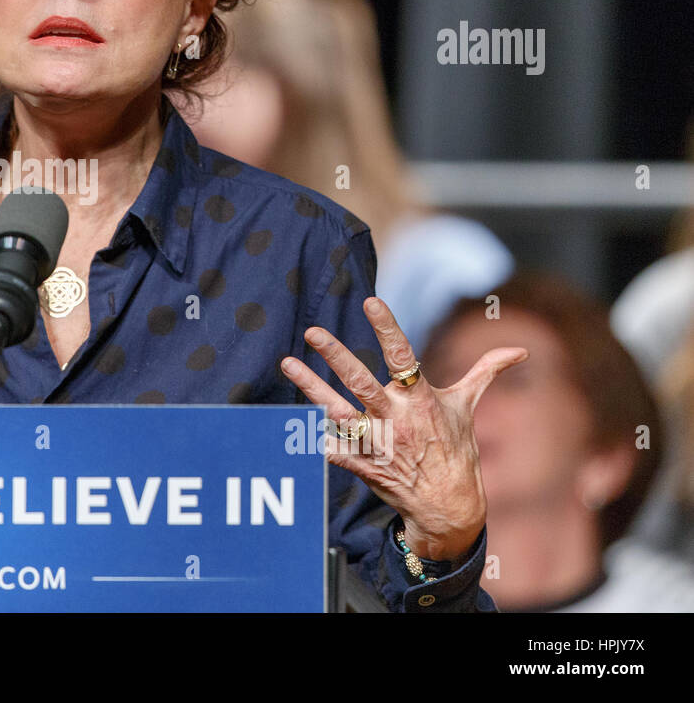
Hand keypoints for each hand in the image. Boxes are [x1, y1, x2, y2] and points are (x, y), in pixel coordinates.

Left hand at [280, 296, 527, 561]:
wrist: (449, 505)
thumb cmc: (455, 448)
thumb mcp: (467, 407)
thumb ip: (485, 372)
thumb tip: (520, 351)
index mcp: (421, 399)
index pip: (403, 355)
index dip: (388, 328)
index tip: (371, 301)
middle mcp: (396, 417)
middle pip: (362, 381)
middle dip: (337, 355)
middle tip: (312, 331)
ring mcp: (377, 441)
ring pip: (338, 411)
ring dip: (311, 388)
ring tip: (288, 363)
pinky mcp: (363, 463)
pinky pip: (334, 449)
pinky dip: (314, 439)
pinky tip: (291, 422)